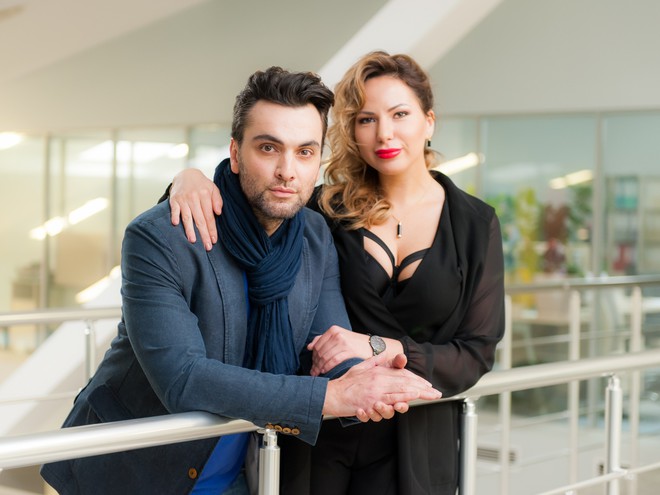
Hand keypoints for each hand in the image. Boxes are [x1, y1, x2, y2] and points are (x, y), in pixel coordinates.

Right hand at [169, 168, 221, 250]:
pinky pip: (174, 209)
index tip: (214, 240)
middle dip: (204, 234)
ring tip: (193, 240)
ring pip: (187, 216)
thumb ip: (217, 200)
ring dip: (189, 229)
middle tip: (207, 246)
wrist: (186, 173)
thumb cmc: (202, 185)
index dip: (212, 229)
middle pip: (200, 219)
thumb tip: (218, 213)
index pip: (209, 216)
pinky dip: (174, 215)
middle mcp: (194, 197)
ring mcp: (183, 198)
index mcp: (205, 195)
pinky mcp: (174, 199)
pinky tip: (176, 224)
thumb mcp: (213, 188)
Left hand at [308, 326, 403, 375]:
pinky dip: (327, 368)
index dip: (313, 357)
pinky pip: (333, 361)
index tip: (312, 365)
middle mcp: (337, 334)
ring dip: (319, 367)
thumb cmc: (356, 345)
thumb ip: (324, 340)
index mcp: (333, 330)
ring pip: (325, 357)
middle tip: (313, 372)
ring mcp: (343, 342)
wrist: (374, 347)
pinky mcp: (349, 350)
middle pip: (320, 352)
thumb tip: (309, 347)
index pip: (317, 345)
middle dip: (315, 364)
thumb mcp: (340, 338)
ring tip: (317, 374)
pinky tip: (325, 372)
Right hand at [322, 353, 441, 420]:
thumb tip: (385, 357)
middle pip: (405, 382)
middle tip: (436, 392)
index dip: (415, 379)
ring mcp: (375, 390)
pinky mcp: (370, 401)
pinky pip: (389, 399)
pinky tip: (410, 398)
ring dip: (416, 392)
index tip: (426, 384)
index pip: (401, 374)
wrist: (330, 394)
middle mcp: (378, 379)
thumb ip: (375, 362)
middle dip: (422, 387)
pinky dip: (401, 398)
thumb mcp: (361, 368)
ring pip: (400, 390)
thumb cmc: (345, 383)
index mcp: (377, 371)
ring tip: (428, 393)